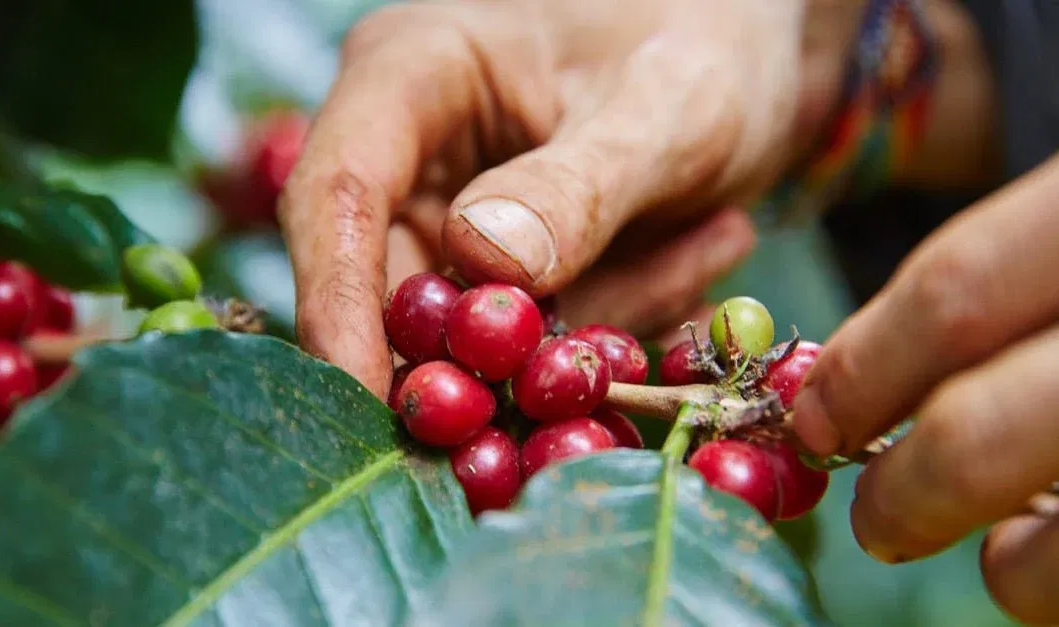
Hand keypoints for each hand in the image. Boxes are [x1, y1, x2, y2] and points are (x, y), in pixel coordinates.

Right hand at [279, 0, 863, 396]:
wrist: (751, 53)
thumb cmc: (708, 40)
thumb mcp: (669, 108)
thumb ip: (581, 186)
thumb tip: (482, 263)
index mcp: (412, 75)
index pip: (337, 194)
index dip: (336, 303)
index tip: (368, 403)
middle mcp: (410, 154)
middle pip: (386, 286)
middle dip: (474, 355)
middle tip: (576, 381)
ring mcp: (452, 220)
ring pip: (467, 335)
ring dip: (581, 329)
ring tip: (707, 234)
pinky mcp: (498, 274)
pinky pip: (526, 344)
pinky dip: (609, 322)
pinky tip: (700, 244)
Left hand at [793, 154, 1058, 623]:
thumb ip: (991, 294)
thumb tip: (844, 397)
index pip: (952, 293)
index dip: (863, 372)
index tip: (816, 421)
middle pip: (981, 430)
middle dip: (910, 491)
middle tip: (880, 522)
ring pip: (1053, 549)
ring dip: (1009, 565)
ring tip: (1003, 547)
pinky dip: (1056, 576)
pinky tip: (1054, 543)